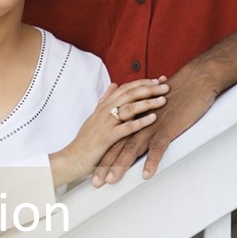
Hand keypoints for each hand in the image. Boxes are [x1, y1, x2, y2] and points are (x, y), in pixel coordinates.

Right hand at [49, 78, 167, 187]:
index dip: (141, 82)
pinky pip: (126, 127)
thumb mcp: (95, 116)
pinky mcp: (107, 137)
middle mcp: (105, 111)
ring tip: (163, 99)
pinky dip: (140, 122)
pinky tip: (152, 118)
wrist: (72, 158)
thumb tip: (114, 85)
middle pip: (129, 94)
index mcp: (103, 106)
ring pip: (129, 108)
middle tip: (165, 85)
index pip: (125, 88)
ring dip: (147, 102)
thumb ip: (105, 100)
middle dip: (148, 88)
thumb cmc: (85, 140)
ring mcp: (105, 123)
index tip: (156, 79)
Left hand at [91, 69, 217, 186]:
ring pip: (132, 147)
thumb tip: (138, 124)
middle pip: (118, 145)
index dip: (104, 153)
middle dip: (105, 164)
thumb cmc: (176, 93)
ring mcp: (151, 125)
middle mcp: (139, 121)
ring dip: (121, 165)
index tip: (95, 169)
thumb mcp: (154, 103)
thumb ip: (143, 114)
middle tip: (96, 181)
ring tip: (112, 180)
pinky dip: (151, 161)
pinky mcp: (166, 128)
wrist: (194, 82)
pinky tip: (146, 175)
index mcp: (135, 116)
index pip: (115, 137)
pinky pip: (157, 148)